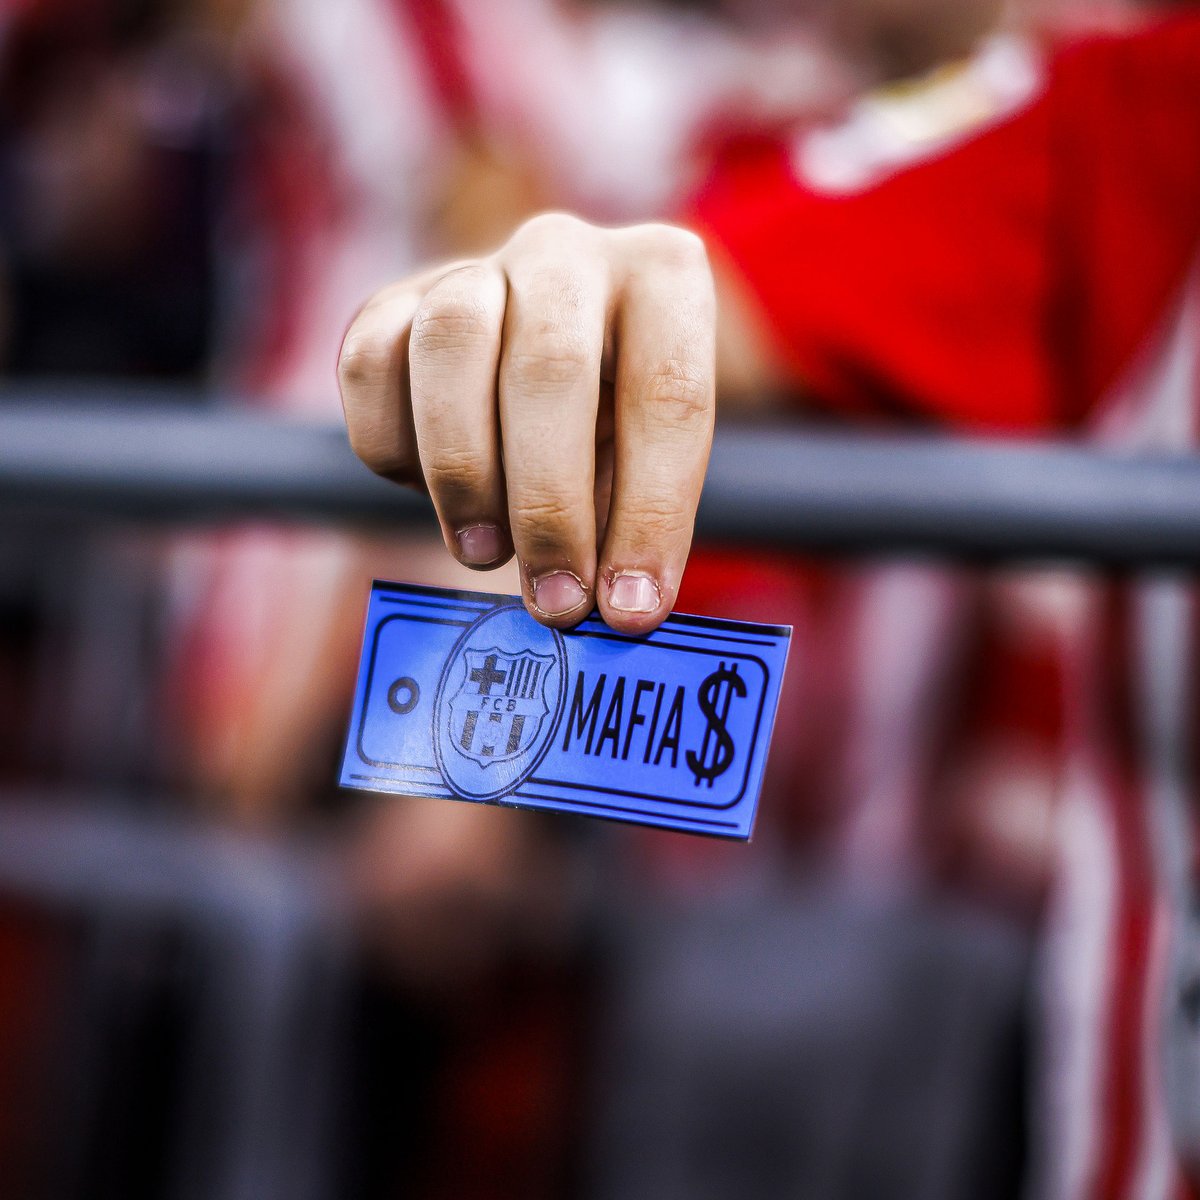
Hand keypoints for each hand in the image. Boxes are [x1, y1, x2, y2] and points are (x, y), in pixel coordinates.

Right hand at [337, 213, 715, 633]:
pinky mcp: (392, 300)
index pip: (669, 393)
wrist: (551, 352)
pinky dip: (391, 447)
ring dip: (464, 471)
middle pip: (551, 367)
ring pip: (450, 346)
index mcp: (664, 277)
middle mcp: (569, 252)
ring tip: (484, 554)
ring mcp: (476, 266)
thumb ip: (636, 517)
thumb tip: (613, 608)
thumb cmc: (615, 422)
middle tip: (556, 600)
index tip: (632, 608)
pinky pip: (368, 363)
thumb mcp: (650, 458)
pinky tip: (430, 495)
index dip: (651, 513)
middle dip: (550, 505)